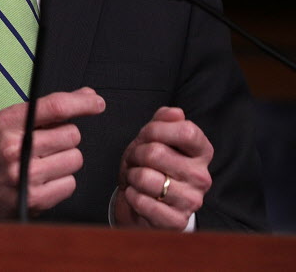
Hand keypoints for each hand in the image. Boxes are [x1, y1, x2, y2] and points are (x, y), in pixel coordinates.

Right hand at [0, 87, 104, 218]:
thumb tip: (89, 96)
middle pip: (71, 135)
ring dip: (66, 160)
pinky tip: (45, 180)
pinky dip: (62, 181)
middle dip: (66, 138)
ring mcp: (26, 174)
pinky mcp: (36, 198)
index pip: (54, 107)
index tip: (97, 103)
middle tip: (49, 144)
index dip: (81, 103)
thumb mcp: (14, 122)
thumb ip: (51, 109)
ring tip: (45, 162)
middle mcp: (15, 148)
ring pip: (75, 159)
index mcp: (7, 123)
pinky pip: (71, 183)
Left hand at [114, 106, 212, 229]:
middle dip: (136, 154)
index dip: (157, 129)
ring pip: (145, 178)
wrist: (143, 203)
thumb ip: (163, 121)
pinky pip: (143, 202)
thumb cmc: (150, 166)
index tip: (146, 135)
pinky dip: (131, 196)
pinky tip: (137, 195)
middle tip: (136, 161)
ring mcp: (192, 201)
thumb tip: (176, 112)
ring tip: (137, 178)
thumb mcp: (153, 138)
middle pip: (156, 152)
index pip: (186, 131)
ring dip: (132, 176)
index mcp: (201, 153)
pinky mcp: (176, 221)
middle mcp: (202, 177)